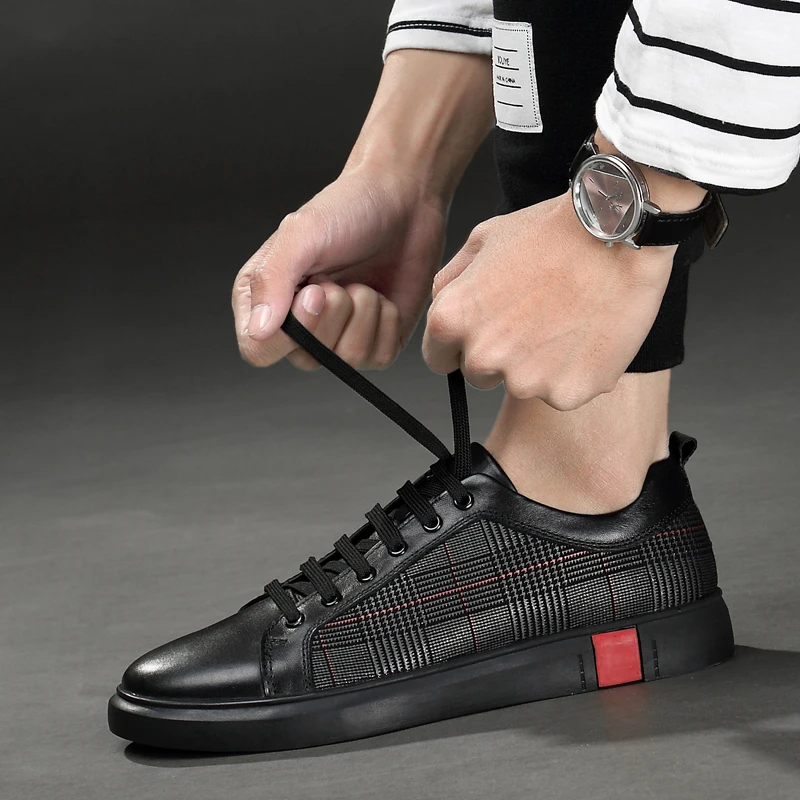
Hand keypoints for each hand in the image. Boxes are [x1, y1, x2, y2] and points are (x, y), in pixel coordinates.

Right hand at [232, 164, 447, 370]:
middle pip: (306, 359)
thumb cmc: (347, 210)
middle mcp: (300, 327)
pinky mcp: (376, 343)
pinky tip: (383, 294)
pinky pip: (378, 357)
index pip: (259, 350)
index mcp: (265, 302)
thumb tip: (259, 330)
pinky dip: (386, 322)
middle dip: (332, 315)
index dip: (290, 330)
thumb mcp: (301, 234)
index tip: (315, 291)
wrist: (402, 200)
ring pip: (346, 359)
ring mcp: (339, 338)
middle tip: (338, 279)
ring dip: (362, 314)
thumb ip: (272, 279)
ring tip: (362, 282)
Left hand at [422, 190, 678, 409]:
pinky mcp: (567, 392)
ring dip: (538, 365)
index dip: (461, 344)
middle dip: (499, 354)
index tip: (486, 330)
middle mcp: (482, 356)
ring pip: (522, 385)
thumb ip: (451, 281)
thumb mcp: (482, 239)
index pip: (438, 358)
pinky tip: (587, 336)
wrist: (618, 233)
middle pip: (479, 375)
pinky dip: (574, 373)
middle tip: (534, 318)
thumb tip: (440, 310)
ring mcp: (525, 379)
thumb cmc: (552, 232)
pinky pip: (562, 391)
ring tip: (565, 322)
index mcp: (450, 320)